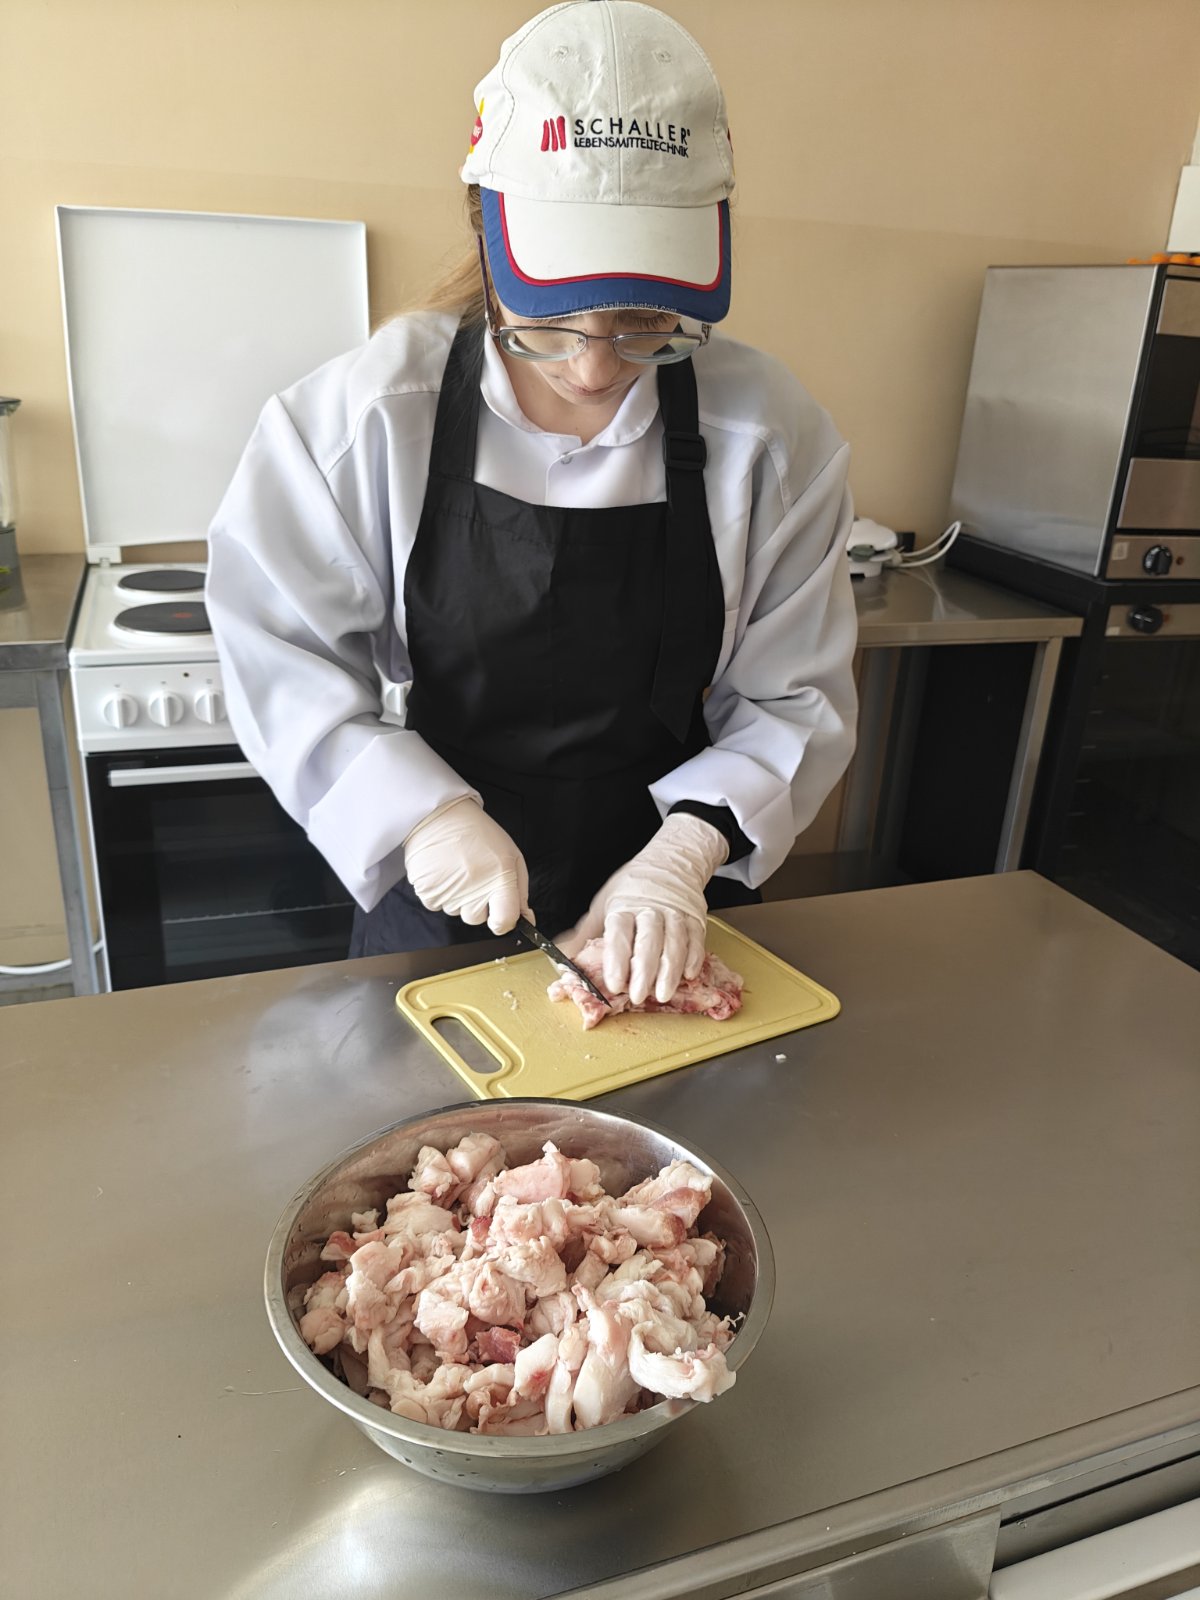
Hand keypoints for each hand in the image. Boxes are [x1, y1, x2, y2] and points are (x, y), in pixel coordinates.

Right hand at [404, 797, 531, 934]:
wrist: (439, 815)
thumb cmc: (478, 833)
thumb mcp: (511, 856)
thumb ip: (520, 892)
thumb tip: (526, 920)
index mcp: (500, 879)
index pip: (504, 922)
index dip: (503, 922)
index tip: (500, 913)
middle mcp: (474, 889)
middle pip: (477, 919)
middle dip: (477, 903)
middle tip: (475, 875)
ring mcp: (448, 892)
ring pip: (456, 911)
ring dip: (458, 896)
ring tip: (457, 868)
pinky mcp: (427, 891)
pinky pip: (436, 905)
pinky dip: (440, 892)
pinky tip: (443, 870)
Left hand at [558, 814, 728, 1004]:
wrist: (670, 862)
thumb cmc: (633, 887)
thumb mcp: (604, 903)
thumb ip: (585, 934)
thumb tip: (560, 956)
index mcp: (624, 906)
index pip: (620, 933)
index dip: (617, 959)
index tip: (614, 983)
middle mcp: (651, 910)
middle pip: (648, 941)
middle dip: (644, 971)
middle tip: (637, 996)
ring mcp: (675, 914)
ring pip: (675, 943)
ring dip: (670, 971)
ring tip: (663, 994)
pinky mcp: (695, 919)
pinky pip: (696, 939)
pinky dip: (694, 958)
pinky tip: (689, 975)